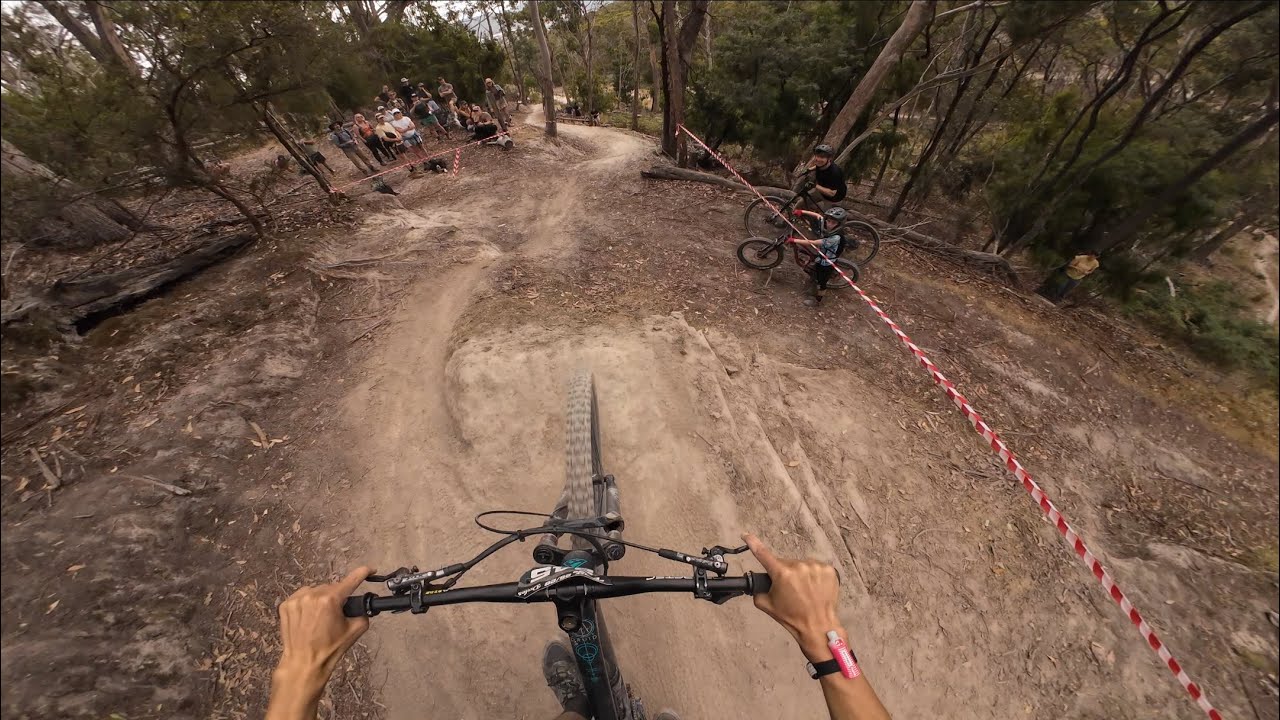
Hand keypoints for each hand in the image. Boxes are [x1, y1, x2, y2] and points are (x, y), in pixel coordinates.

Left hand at [267, 566, 372, 718]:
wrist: (303, 662)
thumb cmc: (330, 648)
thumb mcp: (354, 631)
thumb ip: (362, 613)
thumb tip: (362, 605)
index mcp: (330, 600)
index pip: (350, 581)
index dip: (362, 573)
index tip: (370, 570)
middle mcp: (312, 595)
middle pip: (332, 588)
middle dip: (338, 596)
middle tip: (338, 612)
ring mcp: (296, 599)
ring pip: (316, 591)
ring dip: (322, 598)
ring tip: (321, 616)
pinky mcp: (285, 605)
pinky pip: (302, 596)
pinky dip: (308, 602)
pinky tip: (309, 616)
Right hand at [743, 533, 840, 660]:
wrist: (818, 626)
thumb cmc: (792, 617)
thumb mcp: (767, 605)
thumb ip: (757, 589)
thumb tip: (757, 580)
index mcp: (782, 574)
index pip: (763, 554)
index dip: (753, 543)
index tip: (746, 535)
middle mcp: (799, 566)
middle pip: (785, 564)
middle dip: (784, 573)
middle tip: (789, 590)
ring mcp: (816, 567)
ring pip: (801, 565)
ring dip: (800, 574)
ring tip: (804, 591)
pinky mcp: (829, 570)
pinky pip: (815, 568)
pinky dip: (813, 576)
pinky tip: (814, 588)